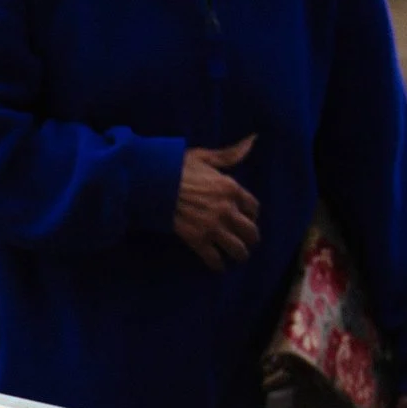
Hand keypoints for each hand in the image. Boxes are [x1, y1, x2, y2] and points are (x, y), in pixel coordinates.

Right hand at [170, 136, 260, 269]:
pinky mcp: (197, 240)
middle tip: (247, 242)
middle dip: (251, 238)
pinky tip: (217, 266)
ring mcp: (213, 227)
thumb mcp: (204, 156)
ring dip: (239, 254)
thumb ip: (229, 154)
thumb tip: (253, 140)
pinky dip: (217, 265)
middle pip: (250, 231)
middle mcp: (227, 210)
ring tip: (237, 257)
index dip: (252, 215)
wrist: (153, 184)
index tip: (248, 219)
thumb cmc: (176, 167)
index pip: (253, 207)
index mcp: (231, 188)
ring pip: (237, 248)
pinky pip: (214, 258)